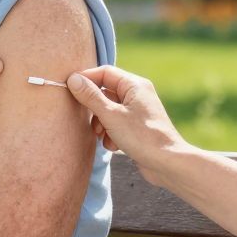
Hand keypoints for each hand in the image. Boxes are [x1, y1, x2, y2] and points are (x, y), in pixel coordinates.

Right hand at [66, 65, 185, 181]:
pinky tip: (114, 145)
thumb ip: (90, 96)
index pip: (104, 72)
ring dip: (101, 123)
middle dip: (94, 108)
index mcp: (135, 85)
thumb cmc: (142, 137)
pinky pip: (115, 123)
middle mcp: (137, 94)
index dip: (86, 79)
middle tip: (89, 120)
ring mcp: (138, 111)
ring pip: (108, 109)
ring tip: (103, 135)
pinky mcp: (137, 127)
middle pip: (105, 91)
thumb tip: (73, 79)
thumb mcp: (111, 115)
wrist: (167, 164)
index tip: (69, 89)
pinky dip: (110, 133)